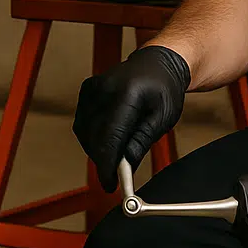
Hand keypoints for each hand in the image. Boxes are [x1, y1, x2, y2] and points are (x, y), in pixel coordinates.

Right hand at [72, 45, 189, 190]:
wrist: (158, 63)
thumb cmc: (164, 88)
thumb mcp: (163, 118)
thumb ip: (142, 141)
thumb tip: (124, 164)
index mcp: (129, 94)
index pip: (110, 137)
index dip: (107, 166)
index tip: (110, 184)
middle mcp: (106, 88)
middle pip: (94, 137)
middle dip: (104, 160)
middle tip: (117, 174)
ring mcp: (94, 87)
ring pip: (85, 131)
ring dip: (97, 148)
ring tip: (117, 151)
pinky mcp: (87, 89)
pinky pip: (82, 121)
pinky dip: (92, 135)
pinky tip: (107, 136)